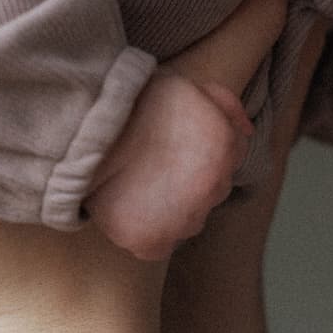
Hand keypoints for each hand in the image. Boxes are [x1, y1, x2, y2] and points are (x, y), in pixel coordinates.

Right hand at [86, 71, 251, 261]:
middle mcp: (212, 188)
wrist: (86, 127)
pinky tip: (131, 210)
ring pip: (188, 222)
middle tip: (156, 166)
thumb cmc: (135, 103)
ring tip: (140, 186)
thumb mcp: (190, 87)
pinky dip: (146, 233)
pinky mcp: (150, 242)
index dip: (202, 155)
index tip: (174, 148)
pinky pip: (157, 246)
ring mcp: (183, 219)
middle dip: (190, 183)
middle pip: (210, 195)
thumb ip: (228, 108)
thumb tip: (246, 132)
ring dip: (172, 210)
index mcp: (224, 147)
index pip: (229, 162)